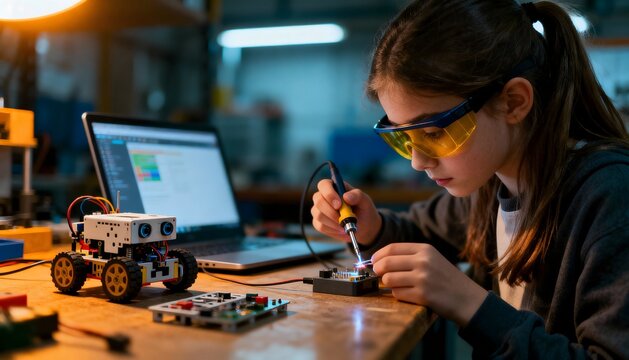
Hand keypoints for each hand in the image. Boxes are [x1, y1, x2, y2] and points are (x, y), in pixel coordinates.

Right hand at [311, 179, 380, 245]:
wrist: (363, 227)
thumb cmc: (363, 209)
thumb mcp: (365, 201)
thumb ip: (357, 196)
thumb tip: (346, 197)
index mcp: (334, 187)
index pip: (324, 184)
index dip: (329, 194)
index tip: (339, 204)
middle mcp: (323, 196)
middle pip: (318, 200)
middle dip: (330, 211)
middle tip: (343, 219)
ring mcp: (319, 210)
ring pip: (318, 215)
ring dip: (333, 222)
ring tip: (346, 225)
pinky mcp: (318, 222)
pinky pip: (320, 226)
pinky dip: (332, 230)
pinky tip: (341, 229)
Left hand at [372, 243, 487, 326]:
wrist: (468, 299)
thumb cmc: (447, 279)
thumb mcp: (432, 259)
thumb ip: (410, 257)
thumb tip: (381, 260)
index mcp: (425, 249)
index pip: (392, 248)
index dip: (378, 255)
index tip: (373, 261)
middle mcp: (423, 261)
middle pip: (386, 263)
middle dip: (378, 270)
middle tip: (379, 275)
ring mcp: (422, 278)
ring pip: (388, 279)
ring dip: (388, 284)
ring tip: (397, 285)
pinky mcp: (422, 295)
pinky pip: (397, 294)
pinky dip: (399, 295)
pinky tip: (408, 294)